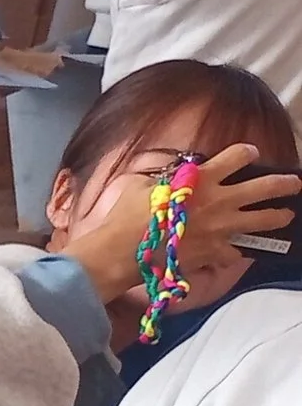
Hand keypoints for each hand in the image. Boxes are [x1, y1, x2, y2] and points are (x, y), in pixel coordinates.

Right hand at [68, 143, 297, 307]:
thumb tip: (162, 179)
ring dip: (277, 216)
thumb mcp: (137, 184)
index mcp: (201, 178)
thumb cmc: (124, 217)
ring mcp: (220, 227)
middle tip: (293, 183)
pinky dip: (235, 252)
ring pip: (263, 220)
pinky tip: (235, 252)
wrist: (121, 251)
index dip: (247, 152)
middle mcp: (219, 200)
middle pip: (264, 187)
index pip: (237, 156)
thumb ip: (159, 179)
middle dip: (284, 184)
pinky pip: (235, 253)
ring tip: (285, 215)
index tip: (251, 153)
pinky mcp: (214, 252)